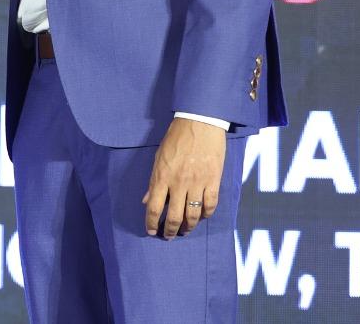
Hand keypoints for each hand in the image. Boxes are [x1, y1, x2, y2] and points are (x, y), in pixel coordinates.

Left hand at [143, 117, 226, 237]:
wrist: (199, 123)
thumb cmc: (176, 138)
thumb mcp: (158, 157)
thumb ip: (153, 181)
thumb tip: (146, 200)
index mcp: (161, 177)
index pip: (153, 207)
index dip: (151, 223)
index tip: (151, 231)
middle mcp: (178, 183)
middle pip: (173, 216)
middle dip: (170, 230)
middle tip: (169, 236)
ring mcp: (197, 183)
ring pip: (193, 215)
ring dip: (188, 226)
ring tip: (185, 230)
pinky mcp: (213, 181)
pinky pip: (210, 205)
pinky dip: (206, 215)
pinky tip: (202, 217)